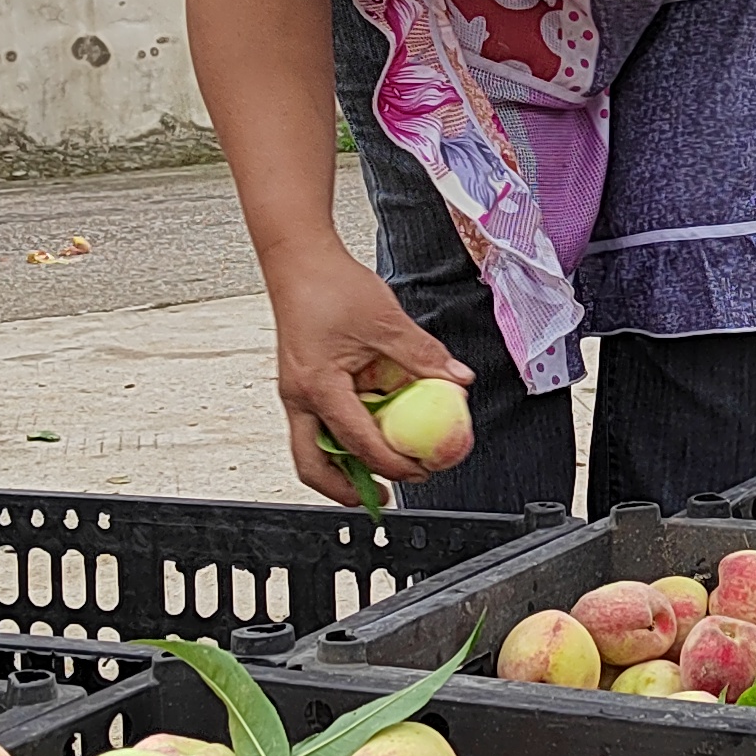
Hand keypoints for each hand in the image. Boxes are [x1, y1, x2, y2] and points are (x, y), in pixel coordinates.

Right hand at [267, 244, 470, 503]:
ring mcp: (296, 393)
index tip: (422, 470)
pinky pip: (319, 423)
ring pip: (312, 447)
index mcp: (318, 387)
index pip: (358, 442)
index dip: (393, 463)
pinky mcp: (302, 383)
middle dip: (346, 489)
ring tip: (382, 469)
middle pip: (314, 464)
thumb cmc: (333, 286)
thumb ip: (424, 356)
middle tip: (383, 496)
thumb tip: (459, 382)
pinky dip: (344, 435)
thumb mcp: (387, 322)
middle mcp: (299, 397)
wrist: (298, 259)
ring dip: (344, 464)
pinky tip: (374, 427)